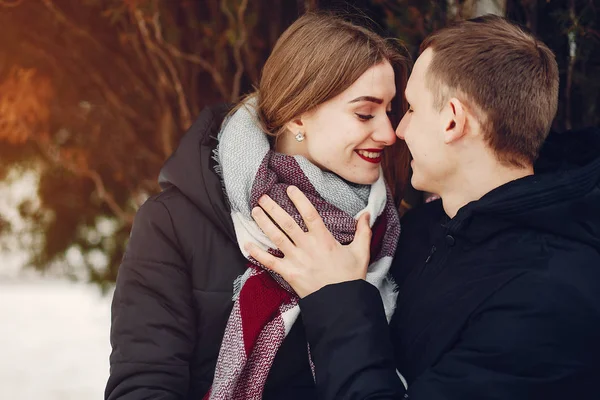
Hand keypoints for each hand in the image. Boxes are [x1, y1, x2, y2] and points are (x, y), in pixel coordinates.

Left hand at [245, 185, 371, 297]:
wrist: (340, 304)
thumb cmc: (350, 278)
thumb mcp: (361, 253)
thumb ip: (363, 231)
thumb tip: (367, 214)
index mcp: (324, 239)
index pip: (309, 214)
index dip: (299, 200)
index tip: (289, 189)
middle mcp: (307, 247)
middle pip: (287, 223)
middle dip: (274, 208)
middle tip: (263, 197)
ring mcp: (296, 260)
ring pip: (276, 237)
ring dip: (264, 223)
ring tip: (255, 211)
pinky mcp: (288, 273)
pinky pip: (269, 262)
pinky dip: (257, 254)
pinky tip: (246, 244)